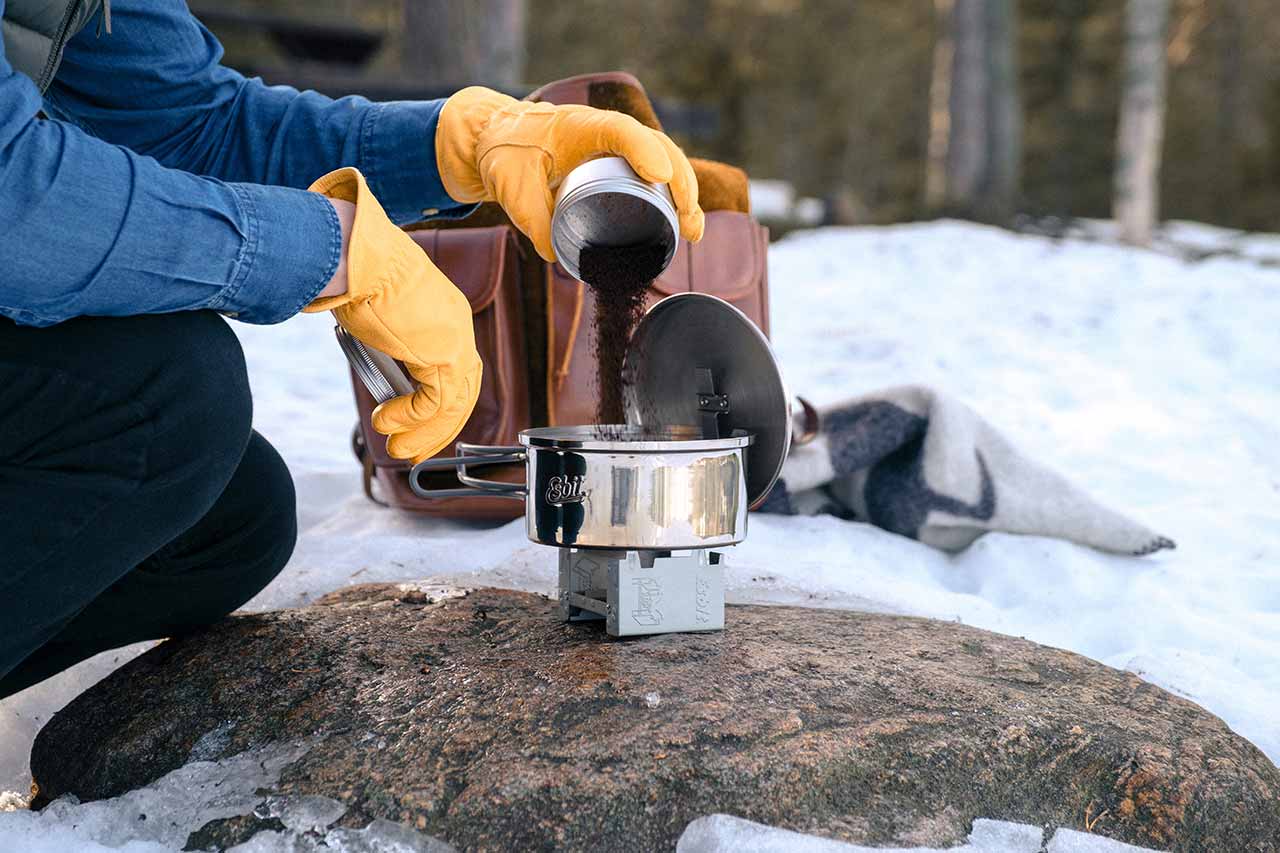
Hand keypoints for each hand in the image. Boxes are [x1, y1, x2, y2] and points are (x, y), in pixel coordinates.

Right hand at [306, 168, 481, 463]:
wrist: (354, 255)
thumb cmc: (355, 270)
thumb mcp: (377, 307)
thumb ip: (385, 334)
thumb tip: (369, 350)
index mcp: (446, 313)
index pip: (456, 367)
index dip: (442, 402)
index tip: (420, 424)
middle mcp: (457, 326)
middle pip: (464, 390)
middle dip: (441, 426)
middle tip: (416, 450)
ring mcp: (454, 340)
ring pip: (453, 403)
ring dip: (425, 432)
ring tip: (399, 450)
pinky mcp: (443, 355)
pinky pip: (434, 403)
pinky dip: (410, 419)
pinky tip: (384, 422)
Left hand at [436, 86, 703, 260]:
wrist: (494, 138)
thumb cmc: (503, 153)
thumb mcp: (510, 186)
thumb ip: (530, 218)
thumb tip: (555, 256)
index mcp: (579, 126)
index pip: (620, 129)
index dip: (643, 149)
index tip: (659, 176)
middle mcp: (604, 132)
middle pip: (656, 145)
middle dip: (680, 180)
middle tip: (688, 218)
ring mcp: (613, 147)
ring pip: (662, 160)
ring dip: (683, 193)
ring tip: (693, 231)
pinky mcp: (615, 164)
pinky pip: (650, 175)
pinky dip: (669, 198)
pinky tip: (681, 226)